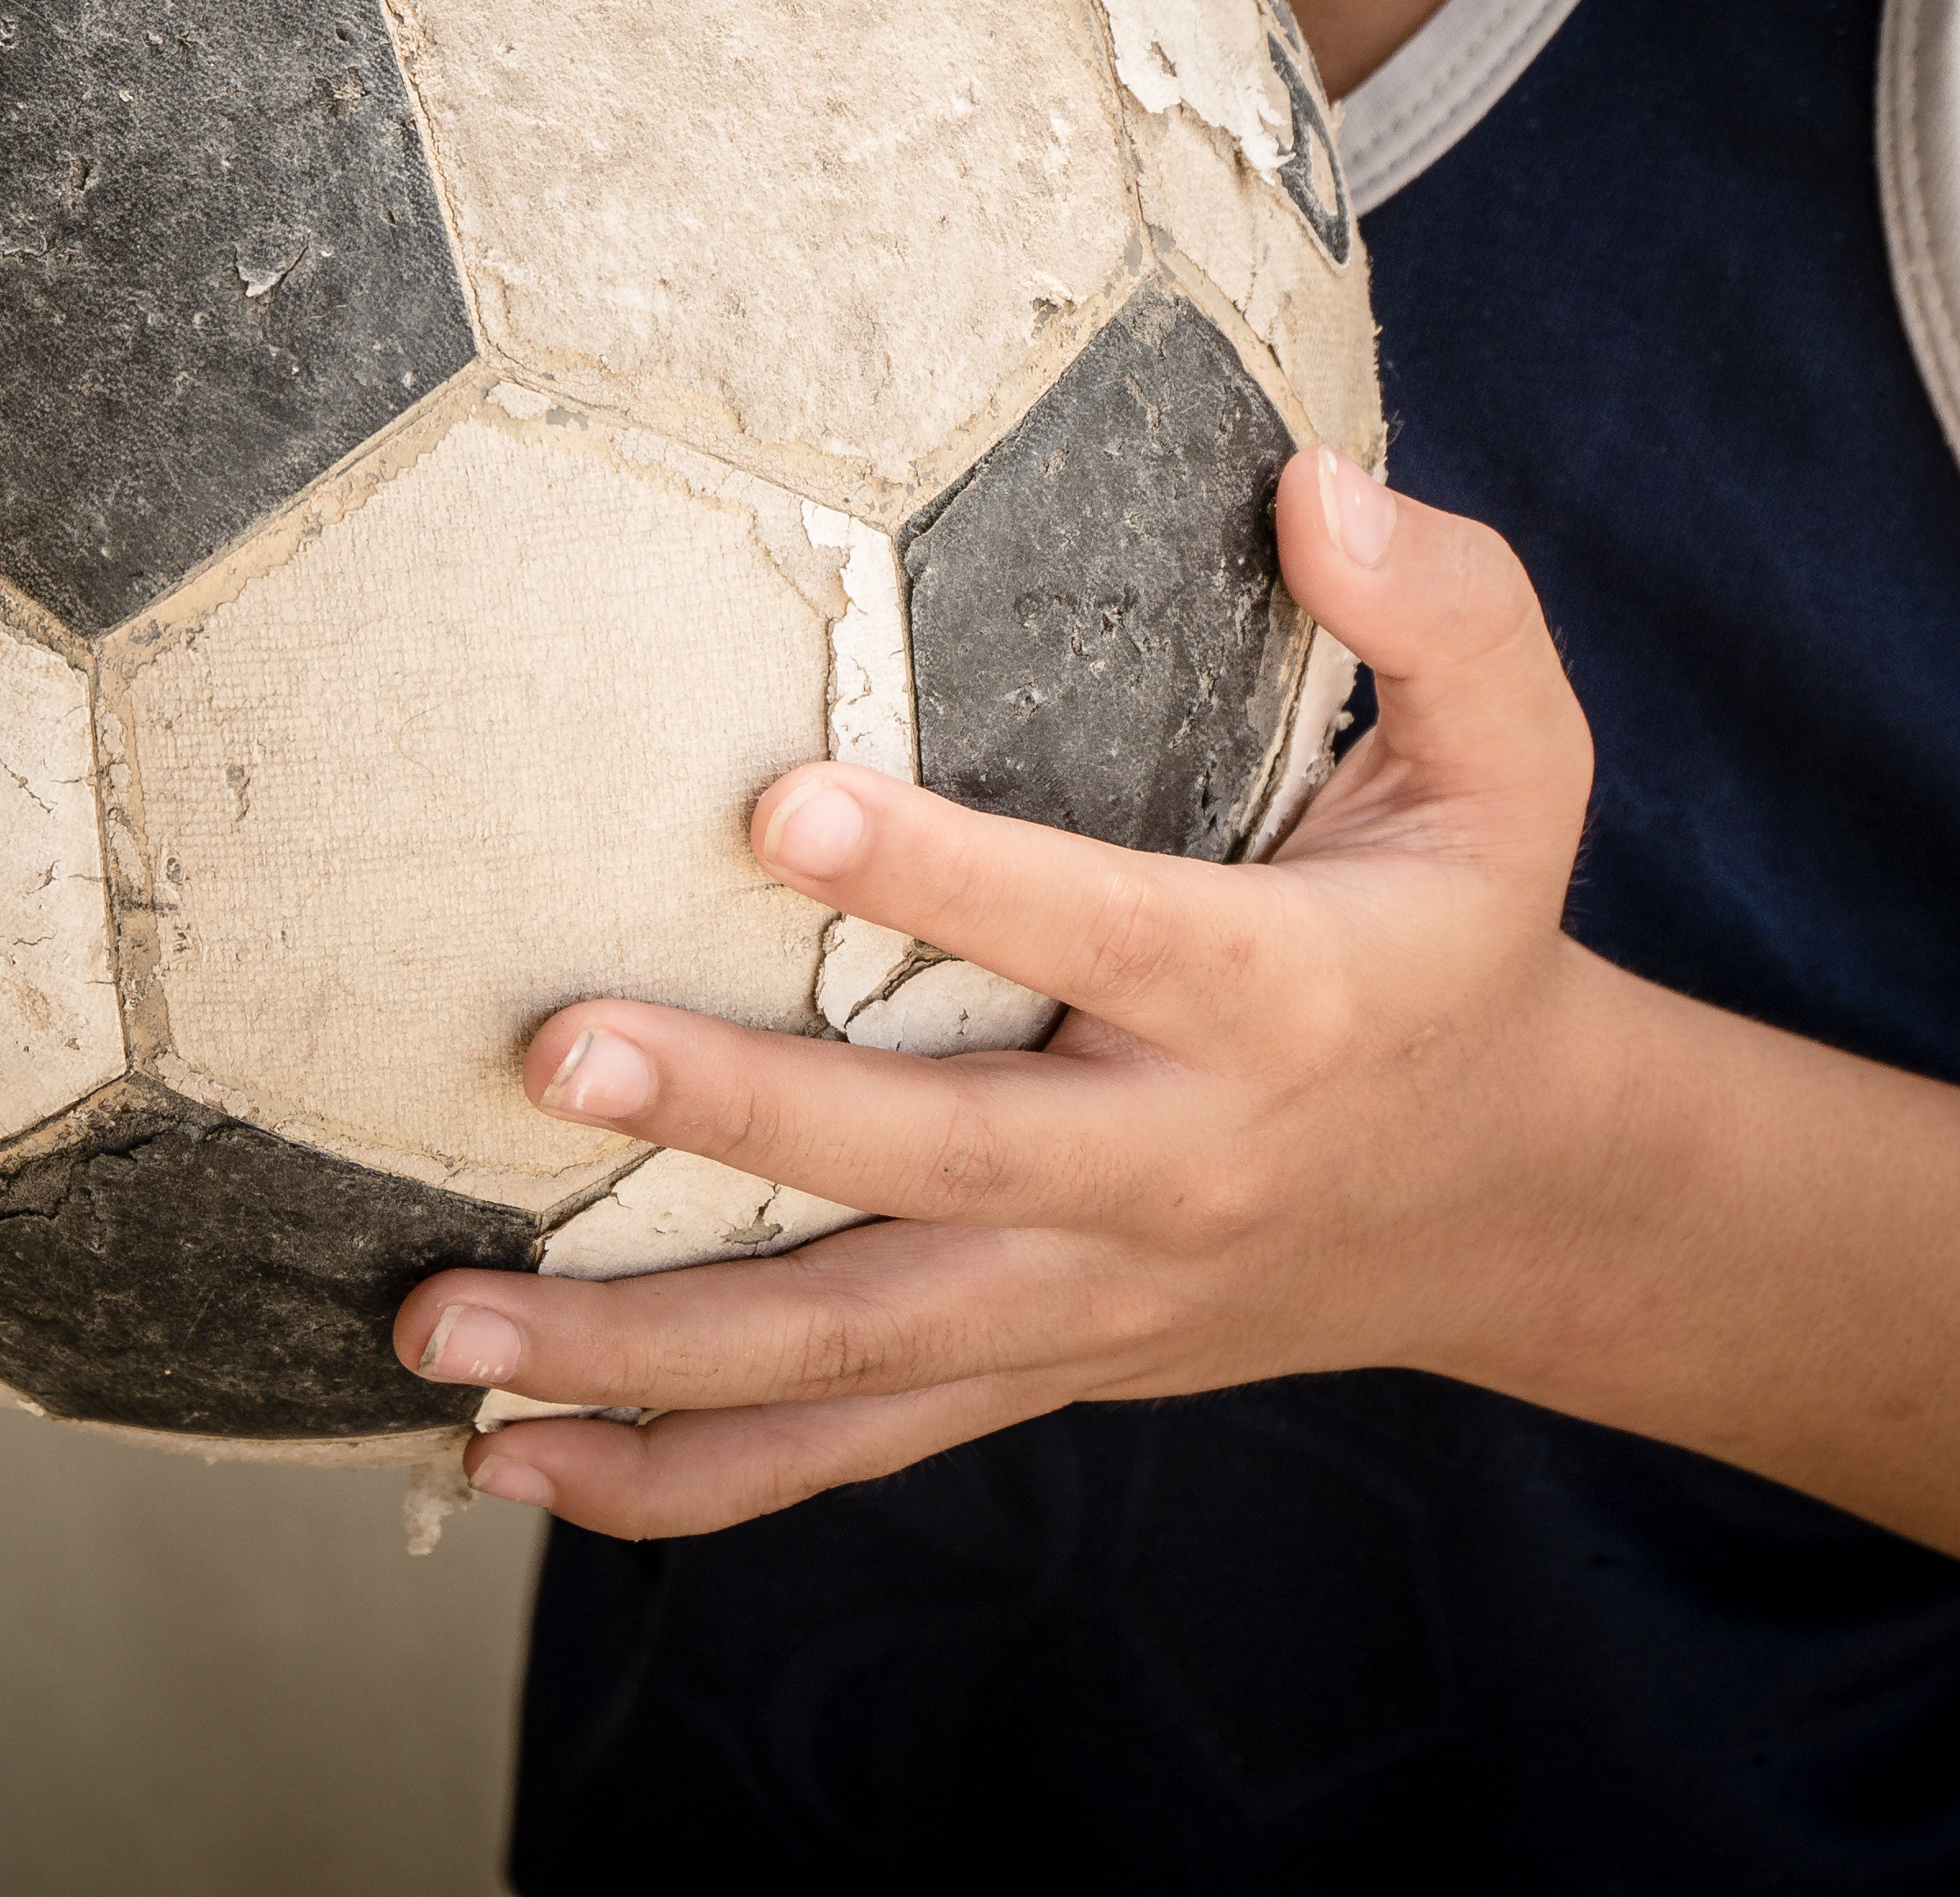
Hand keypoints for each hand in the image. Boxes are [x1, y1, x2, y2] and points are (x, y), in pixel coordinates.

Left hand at [393, 447, 1613, 1536]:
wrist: (1513, 1202)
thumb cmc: (1466, 937)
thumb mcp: (1517, 764)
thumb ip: (1449, 612)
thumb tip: (1315, 485)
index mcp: (1282, 997)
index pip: (1106, 933)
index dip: (948, 876)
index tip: (775, 807)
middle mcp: (1173, 1168)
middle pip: (940, 1162)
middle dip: (740, 1119)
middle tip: (554, 1055)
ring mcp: (1090, 1298)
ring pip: (854, 1345)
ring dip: (639, 1349)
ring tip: (442, 1324)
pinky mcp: (1034, 1371)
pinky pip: (846, 1445)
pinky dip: (678, 1473)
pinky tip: (507, 1455)